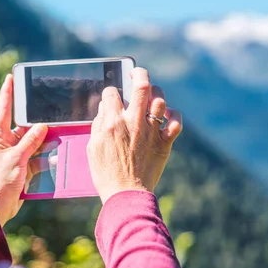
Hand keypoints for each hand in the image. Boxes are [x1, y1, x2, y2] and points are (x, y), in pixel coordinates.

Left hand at [0, 74, 47, 226]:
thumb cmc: (0, 181)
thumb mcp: (16, 157)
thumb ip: (30, 140)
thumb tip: (42, 126)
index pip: (3, 109)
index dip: (7, 93)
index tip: (10, 77)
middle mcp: (5, 142)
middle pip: (23, 125)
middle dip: (36, 120)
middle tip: (47, 106)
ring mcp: (14, 154)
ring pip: (32, 141)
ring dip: (43, 140)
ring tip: (58, 131)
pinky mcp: (22, 165)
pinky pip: (36, 155)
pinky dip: (45, 155)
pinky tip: (56, 153)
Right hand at [87, 67, 182, 203]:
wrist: (126, 194)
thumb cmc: (106, 173)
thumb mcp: (92, 148)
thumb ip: (98, 125)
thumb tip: (105, 108)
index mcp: (112, 123)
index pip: (111, 93)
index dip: (110, 92)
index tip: (112, 96)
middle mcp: (133, 122)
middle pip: (141, 86)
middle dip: (139, 73)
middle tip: (137, 73)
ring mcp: (151, 131)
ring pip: (160, 100)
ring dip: (156, 94)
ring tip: (152, 96)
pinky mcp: (164, 143)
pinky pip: (176, 122)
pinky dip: (174, 116)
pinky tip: (167, 116)